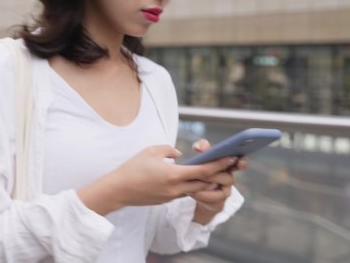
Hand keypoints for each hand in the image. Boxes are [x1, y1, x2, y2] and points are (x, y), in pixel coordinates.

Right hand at [77, 145, 238, 215]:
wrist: (118, 190)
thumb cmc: (132, 168)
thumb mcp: (151, 151)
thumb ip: (169, 150)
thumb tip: (180, 155)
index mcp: (174, 175)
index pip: (203, 170)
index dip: (219, 164)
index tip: (231, 157)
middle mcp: (176, 188)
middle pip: (204, 182)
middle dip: (218, 174)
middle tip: (228, 164)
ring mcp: (171, 196)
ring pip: (195, 188)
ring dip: (205, 180)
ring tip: (213, 170)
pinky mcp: (166, 200)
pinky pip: (183, 191)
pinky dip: (191, 184)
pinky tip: (192, 177)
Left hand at [189, 139, 247, 222]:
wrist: (196, 193)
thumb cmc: (201, 171)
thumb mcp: (202, 158)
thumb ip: (202, 149)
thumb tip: (198, 146)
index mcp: (228, 166)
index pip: (241, 163)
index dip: (242, 162)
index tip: (238, 159)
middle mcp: (229, 179)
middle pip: (228, 178)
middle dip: (214, 175)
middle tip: (202, 173)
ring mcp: (225, 193)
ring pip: (221, 191)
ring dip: (206, 187)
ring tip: (192, 184)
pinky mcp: (219, 204)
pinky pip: (214, 201)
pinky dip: (203, 196)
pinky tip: (192, 193)